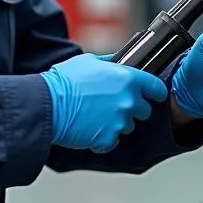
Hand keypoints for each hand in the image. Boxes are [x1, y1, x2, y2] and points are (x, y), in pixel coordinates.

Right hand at [43, 53, 168, 153]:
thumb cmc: (64, 81)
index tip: (153, 95)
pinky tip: (90, 128)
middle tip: (112, 106)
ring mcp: (120, 122)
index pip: (157, 88)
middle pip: (144, 110)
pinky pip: (112, 141)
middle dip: (132, 109)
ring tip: (97, 116)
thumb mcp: (89, 61)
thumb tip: (119, 62)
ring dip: (118, 123)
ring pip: (129, 126)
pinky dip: (103, 138)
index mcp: (128, 79)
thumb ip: (111, 63)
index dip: (155, 92)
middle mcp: (128, 101)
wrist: (46, 104)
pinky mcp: (108, 139)